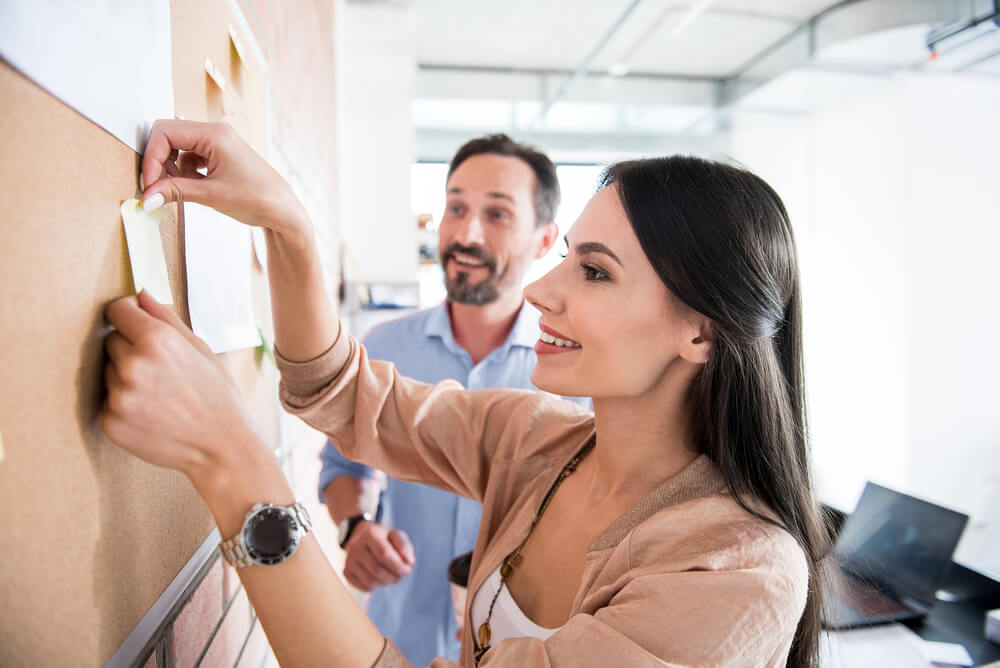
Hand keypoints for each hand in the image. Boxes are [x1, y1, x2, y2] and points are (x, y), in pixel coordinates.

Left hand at [102, 290, 261, 491]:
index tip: (135, 323)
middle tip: (161, 370)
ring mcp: (119, 395)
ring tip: (159, 394)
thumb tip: (141, 294)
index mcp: (157, 340)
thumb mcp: (201, 349)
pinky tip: (151, 412)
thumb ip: (166, 318)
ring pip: (109, 372)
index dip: (128, 315)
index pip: (116, 310)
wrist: (221, 446)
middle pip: (111, 341)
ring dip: (126, 378)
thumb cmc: (218, 396)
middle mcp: (133, 365)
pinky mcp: (111, 421)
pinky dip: (124, 405)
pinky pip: (107, 400)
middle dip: (130, 349)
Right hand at [141, 119, 305, 233]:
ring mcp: (218, 142)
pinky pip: (190, 156)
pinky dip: (183, 172)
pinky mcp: (219, 154)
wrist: (283, 210)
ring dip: (170, 169)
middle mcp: (215, 132)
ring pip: (178, 147)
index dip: (151, 159)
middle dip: (158, 162)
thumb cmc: (256, 199)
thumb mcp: (211, 195)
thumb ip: (175, 192)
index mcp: (215, 134)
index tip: (148, 185)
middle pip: (168, 136)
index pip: (165, 133)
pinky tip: (191, 188)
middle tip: (156, 189)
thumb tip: (146, 197)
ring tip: (177, 191)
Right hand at [341, 522, 415, 592]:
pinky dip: (376, 586)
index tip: (408, 570)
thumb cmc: (383, 537)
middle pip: (377, 570)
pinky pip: (363, 587)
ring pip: (370, 581)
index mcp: (369, 534)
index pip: (384, 554)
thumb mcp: (395, 534)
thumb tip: (409, 562)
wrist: (361, 536)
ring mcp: (349, 560)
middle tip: (401, 576)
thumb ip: (404, 546)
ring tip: (393, 578)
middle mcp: (355, 547)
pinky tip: (381, 579)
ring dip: (386, 583)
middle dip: (393, 577)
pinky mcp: (346, 571)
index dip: (398, 566)